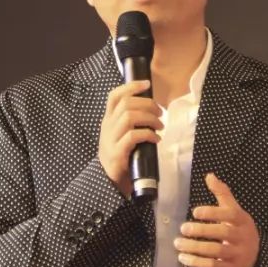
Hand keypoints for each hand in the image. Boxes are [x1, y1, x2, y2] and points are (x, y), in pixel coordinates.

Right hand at [98, 80, 162, 197]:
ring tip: (160, 126)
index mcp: (108, 120)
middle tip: (160, 113)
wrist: (107, 182)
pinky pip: (133, 136)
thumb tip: (152, 111)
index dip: (131, 86)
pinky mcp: (117, 152)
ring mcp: (111, 139)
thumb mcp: (122, 136)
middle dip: (147, 104)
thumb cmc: (120, 157)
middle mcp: (108, 127)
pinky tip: (156, 139)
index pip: (115, 96)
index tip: (147, 84)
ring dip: (149, 118)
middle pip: (126, 104)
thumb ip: (131, 123)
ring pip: (129, 117)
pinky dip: (148, 134)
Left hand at [175, 173, 259, 266]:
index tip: (195, 212)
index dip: (212, 212)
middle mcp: (241, 237)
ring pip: (215, 251)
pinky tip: (184, 258)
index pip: (229, 214)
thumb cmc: (240, 231)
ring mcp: (237, 255)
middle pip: (222, 233)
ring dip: (195, 247)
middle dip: (201, 231)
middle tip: (183, 228)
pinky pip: (213, 266)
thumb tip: (209, 176)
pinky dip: (197, 262)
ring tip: (178, 244)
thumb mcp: (235, 212)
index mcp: (241, 221)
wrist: (257, 260)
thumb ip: (223, 194)